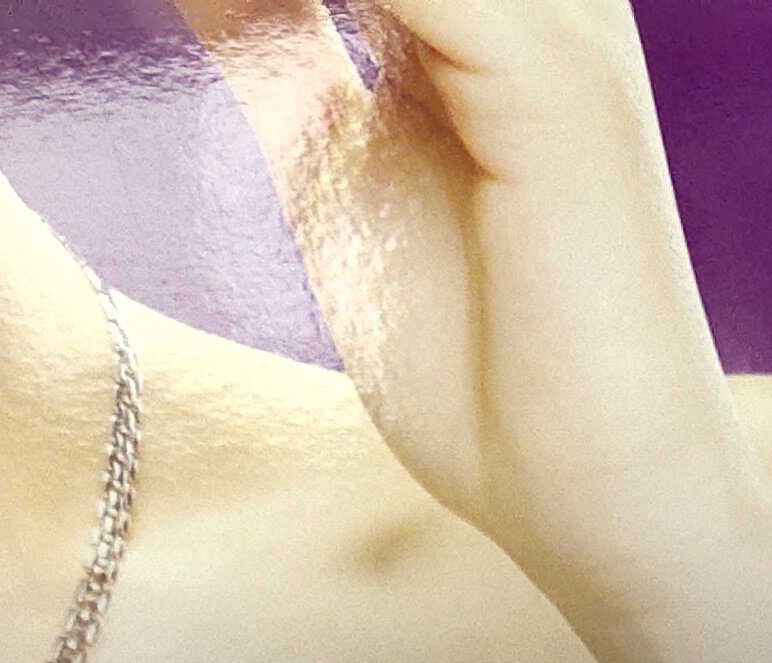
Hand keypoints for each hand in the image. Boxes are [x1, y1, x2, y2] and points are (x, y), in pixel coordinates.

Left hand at [173, 0, 771, 662]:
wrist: (606, 502)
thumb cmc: (489, 379)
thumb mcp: (337, 179)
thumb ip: (267, 49)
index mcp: (498, 2)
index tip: (165, 7)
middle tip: (177, 20)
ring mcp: (557, 21)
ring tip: (199, 26)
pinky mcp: (552, 76)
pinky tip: (224, 24)